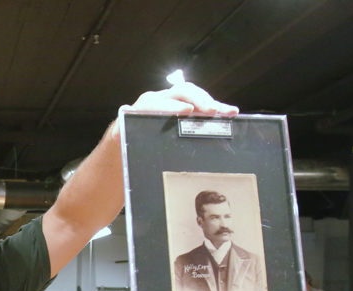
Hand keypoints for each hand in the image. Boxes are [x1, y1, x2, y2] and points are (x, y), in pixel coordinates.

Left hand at [110, 82, 238, 142]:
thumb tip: (126, 110)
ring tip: (227, 111)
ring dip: (211, 103)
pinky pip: (202, 106)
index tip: (186, 110)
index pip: (160, 101)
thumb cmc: (126, 136)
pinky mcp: (186, 110)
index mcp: (145, 105)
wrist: (129, 135)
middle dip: (198, 99)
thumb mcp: (121, 133)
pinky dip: (216, 108)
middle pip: (182, 93)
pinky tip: (231, 113)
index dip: (173, 105)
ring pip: (195, 96)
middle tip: (211, 110)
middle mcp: (162, 99)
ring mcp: (175, 103)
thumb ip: (121, 125)